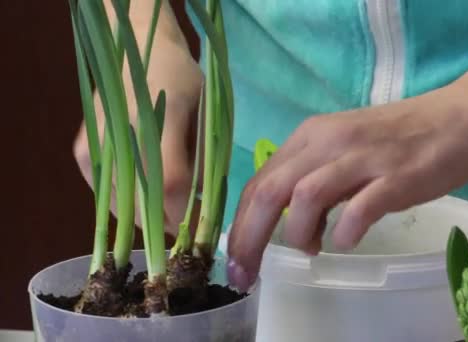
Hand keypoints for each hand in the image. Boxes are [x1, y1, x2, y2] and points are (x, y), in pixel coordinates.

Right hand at [73, 38, 202, 235]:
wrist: (136, 48)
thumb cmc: (180, 78)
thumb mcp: (206, 111)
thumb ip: (205, 157)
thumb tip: (202, 202)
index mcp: (158, 122)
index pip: (171, 185)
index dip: (186, 214)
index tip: (202, 228)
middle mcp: (121, 139)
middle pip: (144, 206)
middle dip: (169, 224)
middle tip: (187, 226)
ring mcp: (96, 149)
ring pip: (124, 209)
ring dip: (149, 219)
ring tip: (169, 212)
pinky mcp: (82, 155)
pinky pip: (108, 197)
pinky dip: (130, 206)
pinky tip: (147, 197)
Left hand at [227, 85, 467, 290]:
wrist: (461, 118)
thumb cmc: (402, 138)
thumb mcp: (345, 151)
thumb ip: (316, 181)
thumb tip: (297, 228)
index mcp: (312, 136)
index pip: (260, 181)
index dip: (240, 224)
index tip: (237, 259)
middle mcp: (329, 142)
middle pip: (270, 191)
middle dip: (249, 237)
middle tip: (247, 273)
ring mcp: (363, 157)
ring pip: (305, 196)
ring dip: (296, 232)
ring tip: (310, 249)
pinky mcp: (397, 176)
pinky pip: (360, 207)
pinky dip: (345, 230)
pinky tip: (345, 241)